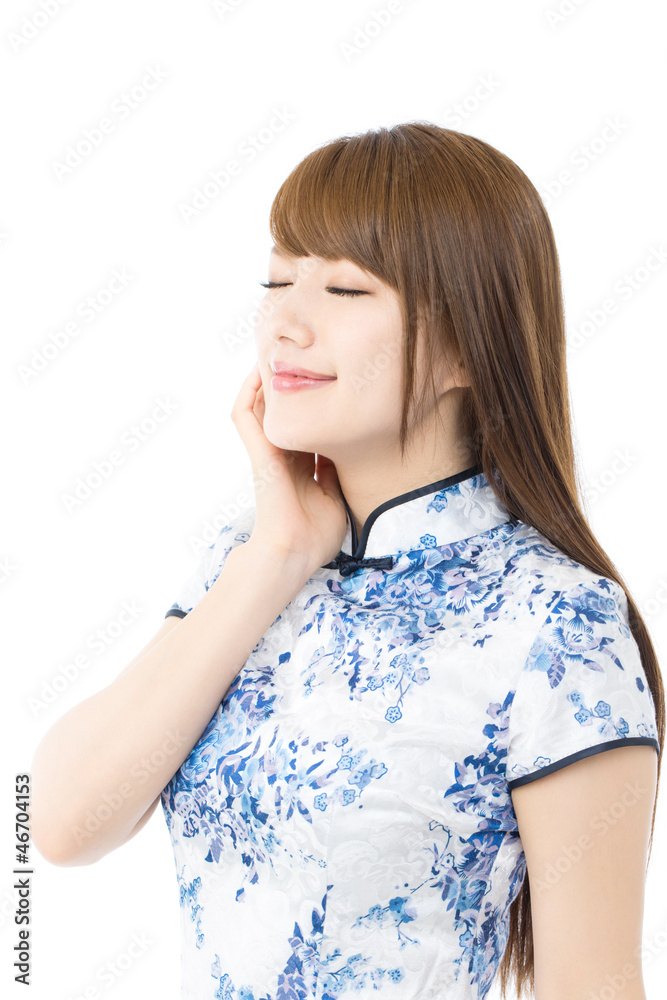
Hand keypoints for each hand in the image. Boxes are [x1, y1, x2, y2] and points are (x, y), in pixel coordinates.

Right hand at [230, 362, 347, 572]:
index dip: (315, 402)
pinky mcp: (258, 452)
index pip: (306, 424)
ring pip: (260, 406)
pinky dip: (248, 392)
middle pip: (284, 408)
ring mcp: (268, 452)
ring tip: (277, 351)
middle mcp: (282, 454)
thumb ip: (337, 473)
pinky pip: (244, 414)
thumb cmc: (315, 536)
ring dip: (265, 379)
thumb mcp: (337, 497)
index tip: (330, 380)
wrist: (295, 553)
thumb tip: (347, 452)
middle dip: (292, 382)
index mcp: (301, 466)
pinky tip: (259, 370)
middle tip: (303, 353)